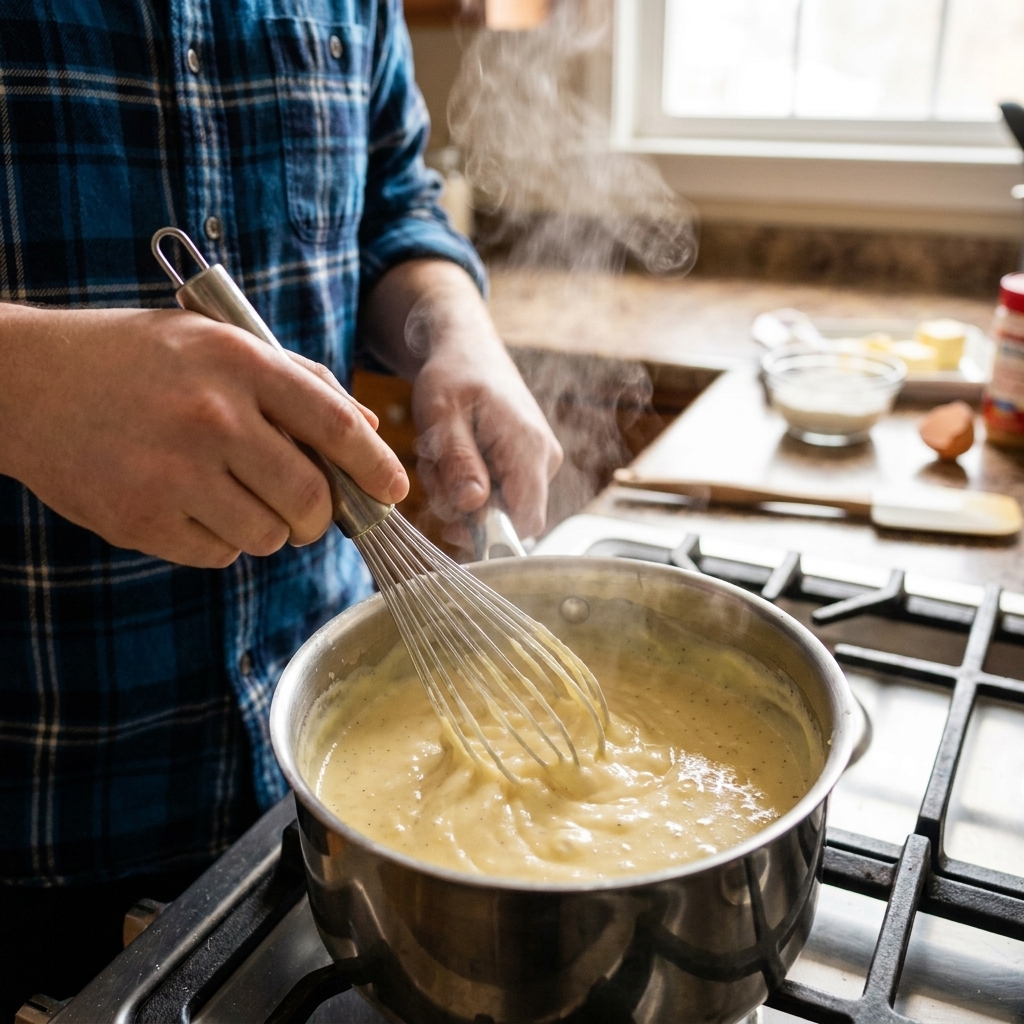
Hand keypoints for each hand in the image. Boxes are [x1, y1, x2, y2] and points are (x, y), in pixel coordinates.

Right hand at [0, 305, 407, 566]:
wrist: (26, 382)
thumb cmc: (136, 360)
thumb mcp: (217, 343)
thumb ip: (298, 381)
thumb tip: (366, 428)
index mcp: (238, 364)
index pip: (335, 425)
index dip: (376, 466)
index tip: (395, 491)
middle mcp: (211, 418)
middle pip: (310, 499)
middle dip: (319, 515)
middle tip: (308, 509)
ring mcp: (172, 473)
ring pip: (267, 537)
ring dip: (267, 527)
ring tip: (231, 494)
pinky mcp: (140, 520)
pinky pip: (217, 555)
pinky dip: (218, 541)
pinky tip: (188, 504)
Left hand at [362, 261, 561, 540]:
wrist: (468, 349)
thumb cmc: (454, 373)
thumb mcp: (442, 414)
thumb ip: (458, 461)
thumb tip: (474, 507)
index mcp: (529, 447)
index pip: (526, 520)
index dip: (489, 533)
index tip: (450, 515)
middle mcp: (544, 459)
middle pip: (507, 517)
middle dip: (463, 506)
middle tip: (435, 467)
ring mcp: (538, 463)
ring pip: (497, 508)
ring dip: (459, 493)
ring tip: (441, 455)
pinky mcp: (526, 465)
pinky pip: (496, 494)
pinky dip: (467, 483)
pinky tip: (452, 457)